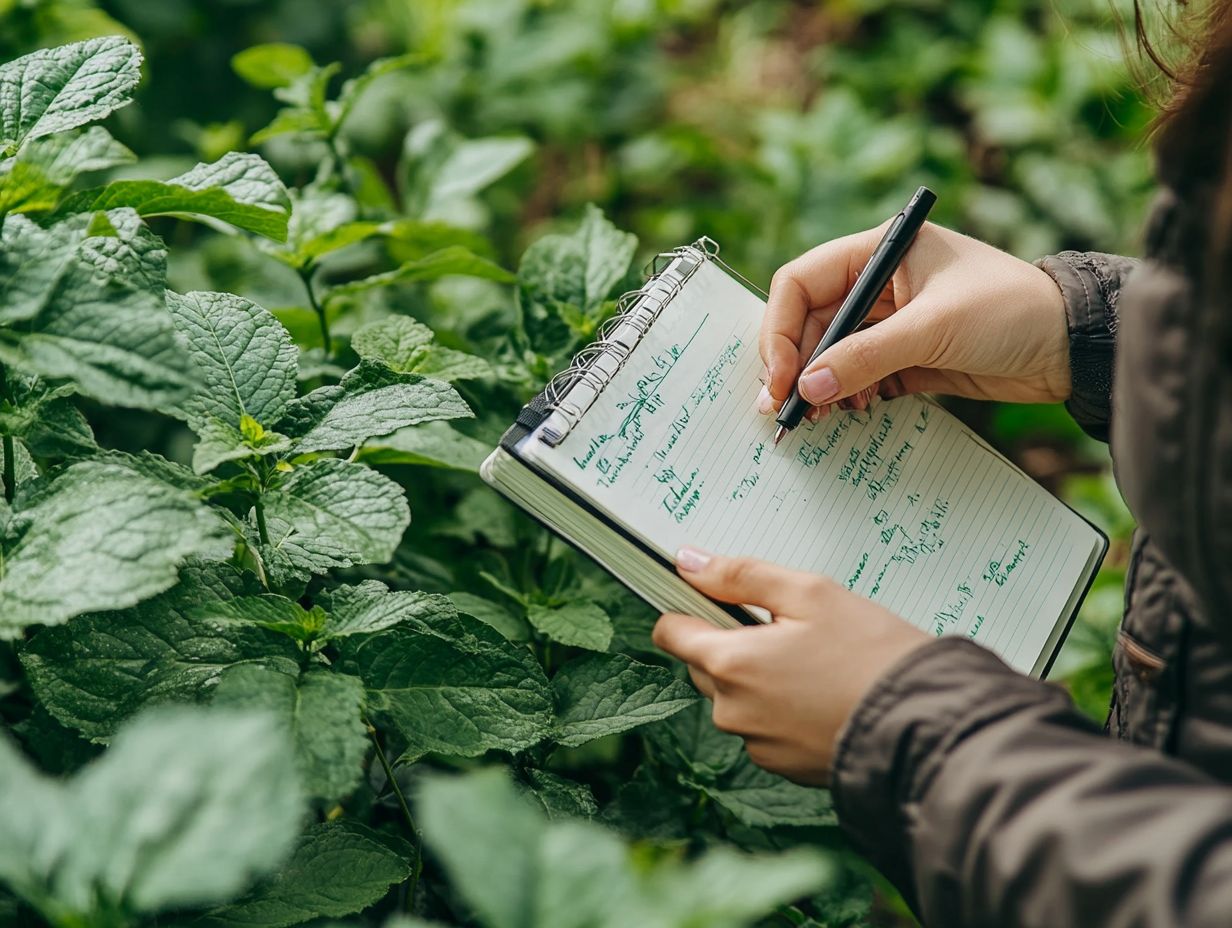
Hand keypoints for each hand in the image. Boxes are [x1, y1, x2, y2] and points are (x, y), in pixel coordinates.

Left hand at [652, 548, 928, 785]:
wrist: (920, 724)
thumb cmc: (871, 654)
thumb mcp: (810, 593)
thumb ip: (740, 576)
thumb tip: (688, 563)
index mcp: (729, 663)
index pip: (670, 632)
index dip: (689, 609)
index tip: (713, 600)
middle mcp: (731, 710)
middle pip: (702, 665)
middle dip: (732, 645)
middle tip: (787, 632)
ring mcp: (754, 743)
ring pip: (733, 698)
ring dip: (757, 679)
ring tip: (812, 665)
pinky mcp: (780, 766)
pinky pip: (760, 728)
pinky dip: (779, 710)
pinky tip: (819, 696)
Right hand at [757, 222, 1069, 417]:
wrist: (1071, 346)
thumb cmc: (1012, 311)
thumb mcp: (934, 328)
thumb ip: (865, 357)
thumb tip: (809, 388)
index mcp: (880, 250)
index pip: (801, 282)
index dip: (780, 328)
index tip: (782, 375)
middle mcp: (878, 283)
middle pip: (808, 322)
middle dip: (795, 365)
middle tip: (785, 409)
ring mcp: (890, 321)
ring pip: (829, 353)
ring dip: (818, 385)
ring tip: (820, 416)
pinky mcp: (905, 357)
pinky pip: (855, 376)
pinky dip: (845, 395)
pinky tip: (851, 411)